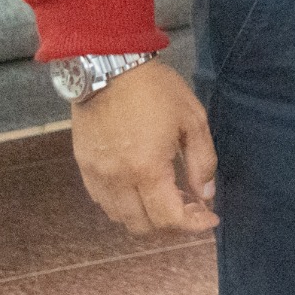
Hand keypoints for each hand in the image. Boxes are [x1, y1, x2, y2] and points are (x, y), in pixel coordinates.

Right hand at [71, 60, 217, 233]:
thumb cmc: (156, 91)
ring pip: (120, 218)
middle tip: (191, 205)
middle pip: (143, 226)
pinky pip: (104, 202)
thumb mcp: (192, 120)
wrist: (107, 68)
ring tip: (167, 197)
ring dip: (146, 216)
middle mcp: (118, 180)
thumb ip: (202, 162)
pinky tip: (141, 188)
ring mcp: (96, 175)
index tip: (210, 219)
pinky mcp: (84, 167)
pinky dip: (124, 205)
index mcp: (147, 169)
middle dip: (171, 224)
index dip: (193, 225)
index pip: (169, 218)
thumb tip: (206, 195)